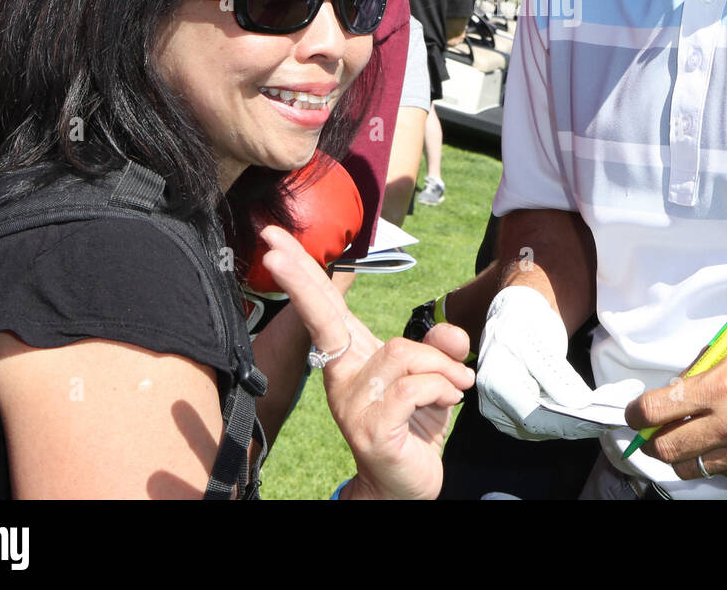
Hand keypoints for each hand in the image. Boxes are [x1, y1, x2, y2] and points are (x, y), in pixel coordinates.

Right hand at [259, 227, 473, 499]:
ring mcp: (351, 403)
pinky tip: (450, 402)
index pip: (325, 307)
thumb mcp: (434, 380)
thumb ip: (441, 349)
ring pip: (402, 352)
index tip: (273, 240)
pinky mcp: (371, 427)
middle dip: (299, 279)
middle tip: (271, 249)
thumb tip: (453, 333)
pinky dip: (443, 388)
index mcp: (351, 358)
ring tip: (455, 386)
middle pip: (323, 317)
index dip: (301, 273)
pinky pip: (414, 386)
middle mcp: (342, 377)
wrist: (408, 486)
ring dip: (441, 367)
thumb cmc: (414, 428)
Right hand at [476, 286, 641, 440]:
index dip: (569, 421)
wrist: (514, 315)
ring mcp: (504, 412)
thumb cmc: (525, 319)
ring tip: (614, 410)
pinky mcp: (518, 415)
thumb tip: (577, 405)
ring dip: (581, 422)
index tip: (602, 417)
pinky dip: (572, 417)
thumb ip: (554, 374)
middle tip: (616, 414)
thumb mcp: (539, 339)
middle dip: (581, 423)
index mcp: (495, 380)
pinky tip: (597, 408)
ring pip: (547, 428)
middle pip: (542, 426)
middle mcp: (493, 403)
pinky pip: (547, 422)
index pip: (534, 414)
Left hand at [626, 335, 726, 481]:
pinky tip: (723, 440)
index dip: (635, 414)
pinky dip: (713, 458)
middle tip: (653, 430)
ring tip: (688, 435)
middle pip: (664, 448)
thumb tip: (667, 395)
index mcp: (718, 387)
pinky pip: (719, 471)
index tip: (634, 414)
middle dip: (651, 439)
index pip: (654, 411)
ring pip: (688, 466)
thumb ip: (695, 375)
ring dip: (680, 453)